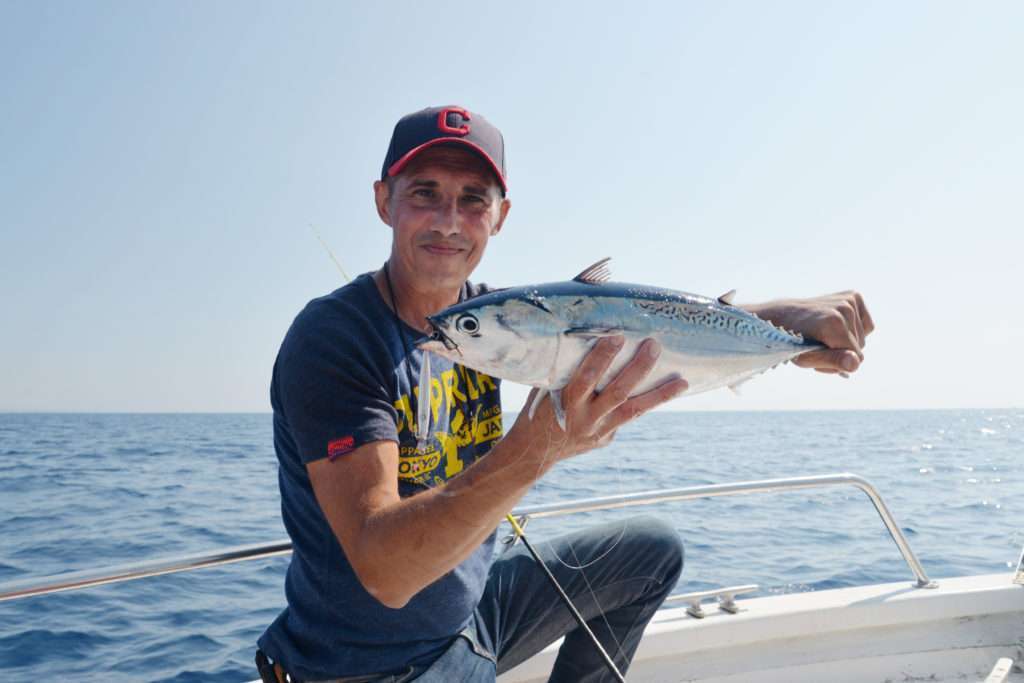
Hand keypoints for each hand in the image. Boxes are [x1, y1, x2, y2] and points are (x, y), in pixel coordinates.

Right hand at [509, 336, 687, 467]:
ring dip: (659, 395)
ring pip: (633, 410)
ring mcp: (599, 430)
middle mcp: (585, 418)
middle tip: (654, 346)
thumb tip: (581, 339)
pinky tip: (666, 392)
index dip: (601, 358)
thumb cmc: (537, 410)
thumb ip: (563, 371)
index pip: (587, 377)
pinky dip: (646, 405)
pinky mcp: (606, 438)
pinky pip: (629, 419)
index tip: (617, 337)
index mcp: (566, 402)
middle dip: (637, 369)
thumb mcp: (544, 389)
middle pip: (617, 392)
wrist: (534, 451)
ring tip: (682, 382)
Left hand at [746, 292, 874, 374]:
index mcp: (833, 323)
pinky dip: (854, 330)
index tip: (816, 356)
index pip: (854, 358)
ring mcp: (849, 300)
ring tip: (823, 336)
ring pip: (863, 338)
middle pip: (860, 348)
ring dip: (845, 342)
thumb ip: (832, 361)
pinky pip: (867, 325)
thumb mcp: (806, 358)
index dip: (836, 364)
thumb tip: (855, 363)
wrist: (782, 315)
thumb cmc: (790, 340)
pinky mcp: (853, 296)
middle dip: (841, 352)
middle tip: (817, 346)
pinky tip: (836, 327)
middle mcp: (844, 308)